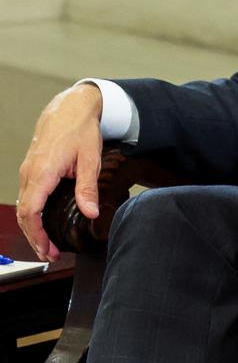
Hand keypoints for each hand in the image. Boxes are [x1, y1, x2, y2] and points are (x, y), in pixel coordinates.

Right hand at [15, 83, 105, 260]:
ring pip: (23, 206)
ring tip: (46, 244)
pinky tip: (42, 223)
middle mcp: (29, 174)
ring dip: (32, 228)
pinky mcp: (30, 169)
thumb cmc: (80, 130)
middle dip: (34, 238)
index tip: (48, 250)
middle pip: (24, 214)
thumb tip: (90, 213)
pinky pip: (26, 197)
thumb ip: (87, 188)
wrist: (70, 108)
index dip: (37, 235)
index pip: (31, 213)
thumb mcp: (90, 159)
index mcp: (42, 173)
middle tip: (49, 255)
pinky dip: (31, 214)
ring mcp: (27, 171)